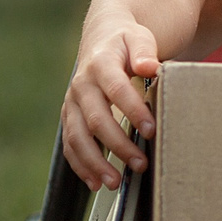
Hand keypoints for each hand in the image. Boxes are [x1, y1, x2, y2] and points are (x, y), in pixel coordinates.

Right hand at [62, 25, 160, 188]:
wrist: (101, 39)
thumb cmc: (126, 42)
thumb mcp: (138, 37)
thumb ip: (144, 50)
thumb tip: (149, 66)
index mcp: (100, 64)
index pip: (117, 90)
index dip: (133, 110)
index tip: (151, 129)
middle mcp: (82, 86)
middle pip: (96, 120)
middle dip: (118, 144)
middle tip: (141, 163)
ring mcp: (73, 104)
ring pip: (78, 137)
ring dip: (95, 163)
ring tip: (116, 182)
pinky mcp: (70, 118)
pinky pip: (70, 145)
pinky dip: (81, 166)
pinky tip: (96, 182)